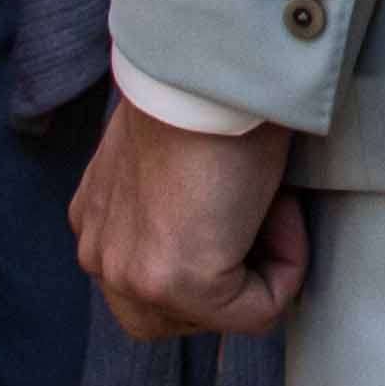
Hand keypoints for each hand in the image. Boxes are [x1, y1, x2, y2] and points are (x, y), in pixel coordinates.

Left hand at [74, 100, 309, 343]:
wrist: (209, 68)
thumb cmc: (205, 93)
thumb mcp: (171, 158)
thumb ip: (170, 204)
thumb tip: (224, 225)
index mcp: (97, 222)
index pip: (154, 282)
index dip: (216, 245)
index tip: (239, 188)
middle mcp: (101, 256)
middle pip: (180, 315)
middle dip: (231, 273)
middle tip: (258, 207)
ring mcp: (134, 277)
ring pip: (219, 317)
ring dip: (260, 268)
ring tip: (269, 203)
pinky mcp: (180, 283)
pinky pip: (257, 310)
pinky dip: (288, 265)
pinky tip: (281, 205)